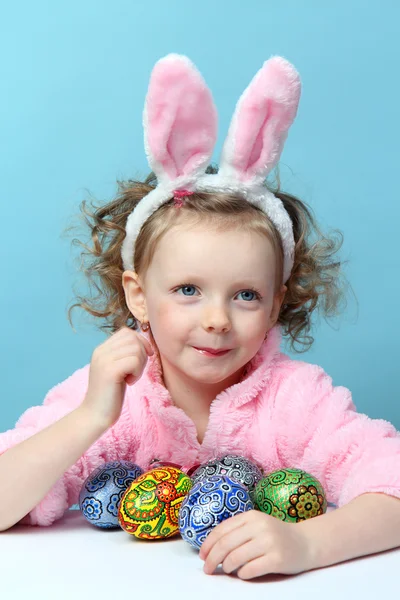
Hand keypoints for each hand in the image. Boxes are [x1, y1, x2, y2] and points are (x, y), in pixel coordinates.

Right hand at [81, 326, 153, 428]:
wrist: (95, 415)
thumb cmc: (110, 394)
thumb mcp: (117, 369)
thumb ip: (125, 354)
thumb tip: (145, 342)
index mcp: (102, 349)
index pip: (126, 332)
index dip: (140, 342)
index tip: (142, 359)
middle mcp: (101, 351)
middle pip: (133, 338)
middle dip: (142, 353)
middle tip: (136, 370)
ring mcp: (104, 360)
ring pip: (136, 349)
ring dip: (140, 364)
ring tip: (131, 377)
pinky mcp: (109, 371)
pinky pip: (134, 361)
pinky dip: (138, 372)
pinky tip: (129, 382)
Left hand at [199, 509, 314, 579]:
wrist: (306, 542)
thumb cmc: (276, 535)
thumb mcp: (257, 525)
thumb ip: (237, 531)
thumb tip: (210, 548)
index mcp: (251, 516)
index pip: (222, 530)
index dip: (208, 544)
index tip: (202, 555)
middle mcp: (260, 526)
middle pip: (225, 544)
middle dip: (212, 559)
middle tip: (207, 569)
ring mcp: (269, 542)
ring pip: (235, 558)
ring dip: (226, 567)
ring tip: (227, 570)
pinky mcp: (277, 559)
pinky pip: (250, 570)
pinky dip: (242, 574)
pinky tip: (243, 573)